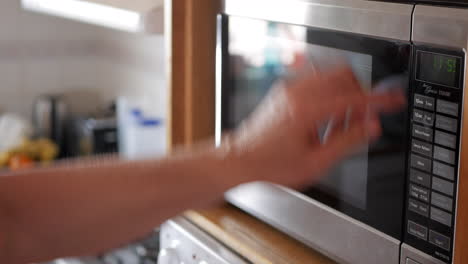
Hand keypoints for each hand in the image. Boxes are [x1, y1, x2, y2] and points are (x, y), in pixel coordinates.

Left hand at [227, 67, 404, 187]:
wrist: (240, 159)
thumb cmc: (271, 165)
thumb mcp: (315, 162)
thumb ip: (347, 141)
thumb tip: (370, 127)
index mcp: (307, 110)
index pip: (354, 98)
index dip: (379, 100)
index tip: (395, 100)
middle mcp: (297, 93)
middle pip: (343, 76)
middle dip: (359, 95)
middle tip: (361, 119)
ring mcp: (289, 88)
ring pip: (330, 76)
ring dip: (343, 94)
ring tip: (338, 124)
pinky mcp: (284, 90)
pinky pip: (315, 81)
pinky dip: (327, 94)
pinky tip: (323, 119)